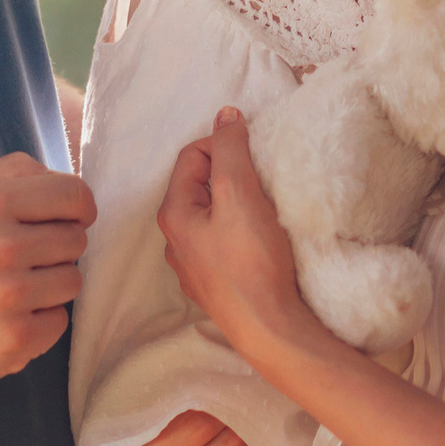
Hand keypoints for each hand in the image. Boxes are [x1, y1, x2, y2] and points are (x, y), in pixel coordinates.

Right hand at [0, 152, 93, 397]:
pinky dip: (39, 322)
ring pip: (72, 282)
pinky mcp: (15, 341)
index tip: (70, 220)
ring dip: (48, 287)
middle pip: (76, 240)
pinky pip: (59, 322)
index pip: (74, 194)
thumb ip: (8, 175)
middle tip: (20, 261)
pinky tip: (5, 319)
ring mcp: (9, 297)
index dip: (79, 208)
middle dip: (55, 249)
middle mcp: (1, 247)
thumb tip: (61, 180)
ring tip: (9, 291)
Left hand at [157, 109, 310, 363]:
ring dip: (237, 205)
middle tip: (262, 182)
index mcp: (173, 214)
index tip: (255, 156)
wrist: (271, 330)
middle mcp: (174, 241)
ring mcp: (194, 267)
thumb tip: (225, 115)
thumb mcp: (240, 193)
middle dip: (231, 175)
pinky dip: (241, 232)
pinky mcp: (216, 286)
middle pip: (201, 185)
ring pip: (213, 216)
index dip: (224, 146)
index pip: (191, 156)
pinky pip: (224, 243)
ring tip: (265, 210)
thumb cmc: (253, 262)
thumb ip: (230, 149)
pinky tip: (261, 242)